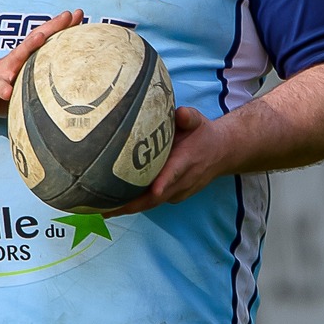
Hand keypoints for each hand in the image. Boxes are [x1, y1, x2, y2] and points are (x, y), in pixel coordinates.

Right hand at [0, 9, 83, 119]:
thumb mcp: (23, 86)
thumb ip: (40, 84)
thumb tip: (69, 90)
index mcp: (24, 60)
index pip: (45, 40)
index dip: (62, 28)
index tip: (79, 15)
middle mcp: (13, 61)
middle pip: (34, 40)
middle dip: (52, 27)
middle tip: (68, 15)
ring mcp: (0, 71)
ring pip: (16, 57)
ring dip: (29, 47)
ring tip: (41, 38)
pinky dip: (1, 86)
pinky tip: (8, 89)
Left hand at [107, 107, 224, 213]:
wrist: (222, 153)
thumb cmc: (203, 134)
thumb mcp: (198, 121)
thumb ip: (189, 117)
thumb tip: (180, 113)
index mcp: (187, 161)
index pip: (173, 174)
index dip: (162, 184)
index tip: (152, 190)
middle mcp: (183, 181)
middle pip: (156, 198)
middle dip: (131, 205)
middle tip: (104, 208)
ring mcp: (178, 192)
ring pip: (152, 203)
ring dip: (128, 208)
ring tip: (101, 210)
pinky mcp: (173, 196)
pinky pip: (152, 202)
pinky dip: (134, 205)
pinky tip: (113, 205)